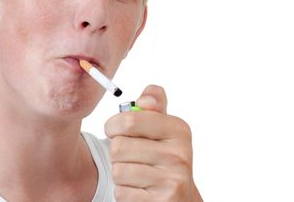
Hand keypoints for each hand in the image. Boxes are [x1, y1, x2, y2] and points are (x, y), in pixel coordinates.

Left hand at [104, 85, 202, 200]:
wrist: (180, 198)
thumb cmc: (163, 157)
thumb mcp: (163, 127)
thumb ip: (154, 104)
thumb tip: (144, 101)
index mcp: (178, 130)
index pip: (129, 120)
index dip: (113, 125)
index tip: (115, 130)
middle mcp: (179, 155)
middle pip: (118, 146)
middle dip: (117, 152)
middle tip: (129, 156)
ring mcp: (172, 181)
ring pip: (118, 171)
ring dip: (120, 173)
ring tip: (136, 173)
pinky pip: (121, 192)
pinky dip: (124, 192)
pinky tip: (139, 190)